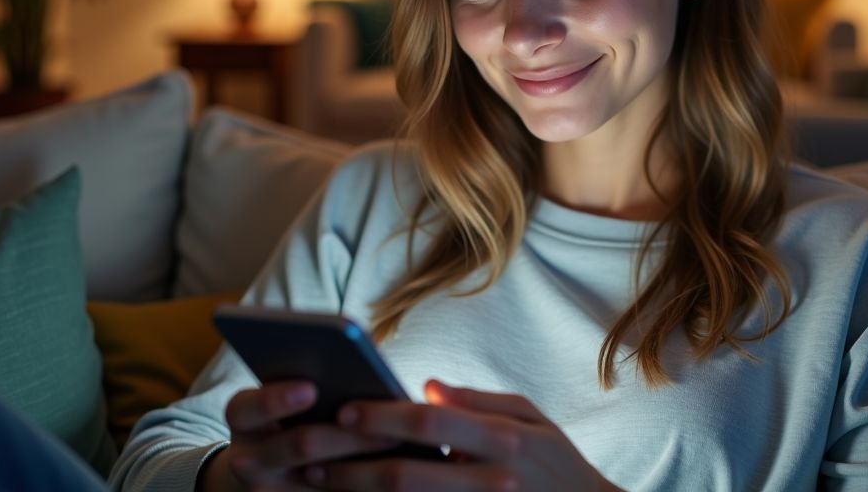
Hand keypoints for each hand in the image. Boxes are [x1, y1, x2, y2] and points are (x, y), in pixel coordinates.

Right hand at [202, 381, 402, 491]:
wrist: (272, 472)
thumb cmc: (293, 416)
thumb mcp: (286, 399)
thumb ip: (310, 380)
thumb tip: (356, 358)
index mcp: (243, 418)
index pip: (247, 406)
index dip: (276, 399)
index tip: (311, 390)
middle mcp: (246, 458)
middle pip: (299, 445)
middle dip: (347, 435)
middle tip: (384, 425)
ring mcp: (267, 490)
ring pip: (320, 478)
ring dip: (362, 464)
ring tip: (397, 444)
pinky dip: (358, 485)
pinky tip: (388, 475)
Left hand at [304, 380, 622, 491]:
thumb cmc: (556, 463)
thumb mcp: (532, 417)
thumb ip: (478, 402)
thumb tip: (427, 385)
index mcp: (504, 440)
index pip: (431, 422)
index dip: (384, 415)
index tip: (345, 408)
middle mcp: (492, 481)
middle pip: (408, 475)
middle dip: (354, 464)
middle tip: (311, 453)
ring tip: (319, 481)